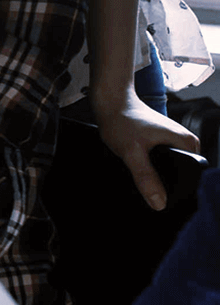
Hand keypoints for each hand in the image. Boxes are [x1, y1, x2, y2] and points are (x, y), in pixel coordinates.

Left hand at [91, 93, 198, 210]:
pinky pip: (161, 162)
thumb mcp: (132, 152)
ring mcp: (174, 142)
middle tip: (145, 187)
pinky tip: (139, 171)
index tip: (160, 197)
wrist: (110, 101)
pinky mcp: (162, 142)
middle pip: (180, 174)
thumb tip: (160, 203)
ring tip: (140, 178)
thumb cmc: (122, 120)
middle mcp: (186, 142)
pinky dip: (150, 168)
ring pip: (170, 169)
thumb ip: (146, 177)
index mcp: (188, 144)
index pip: (192, 177)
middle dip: (164, 184)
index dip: (177, 190)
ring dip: (156, 177)